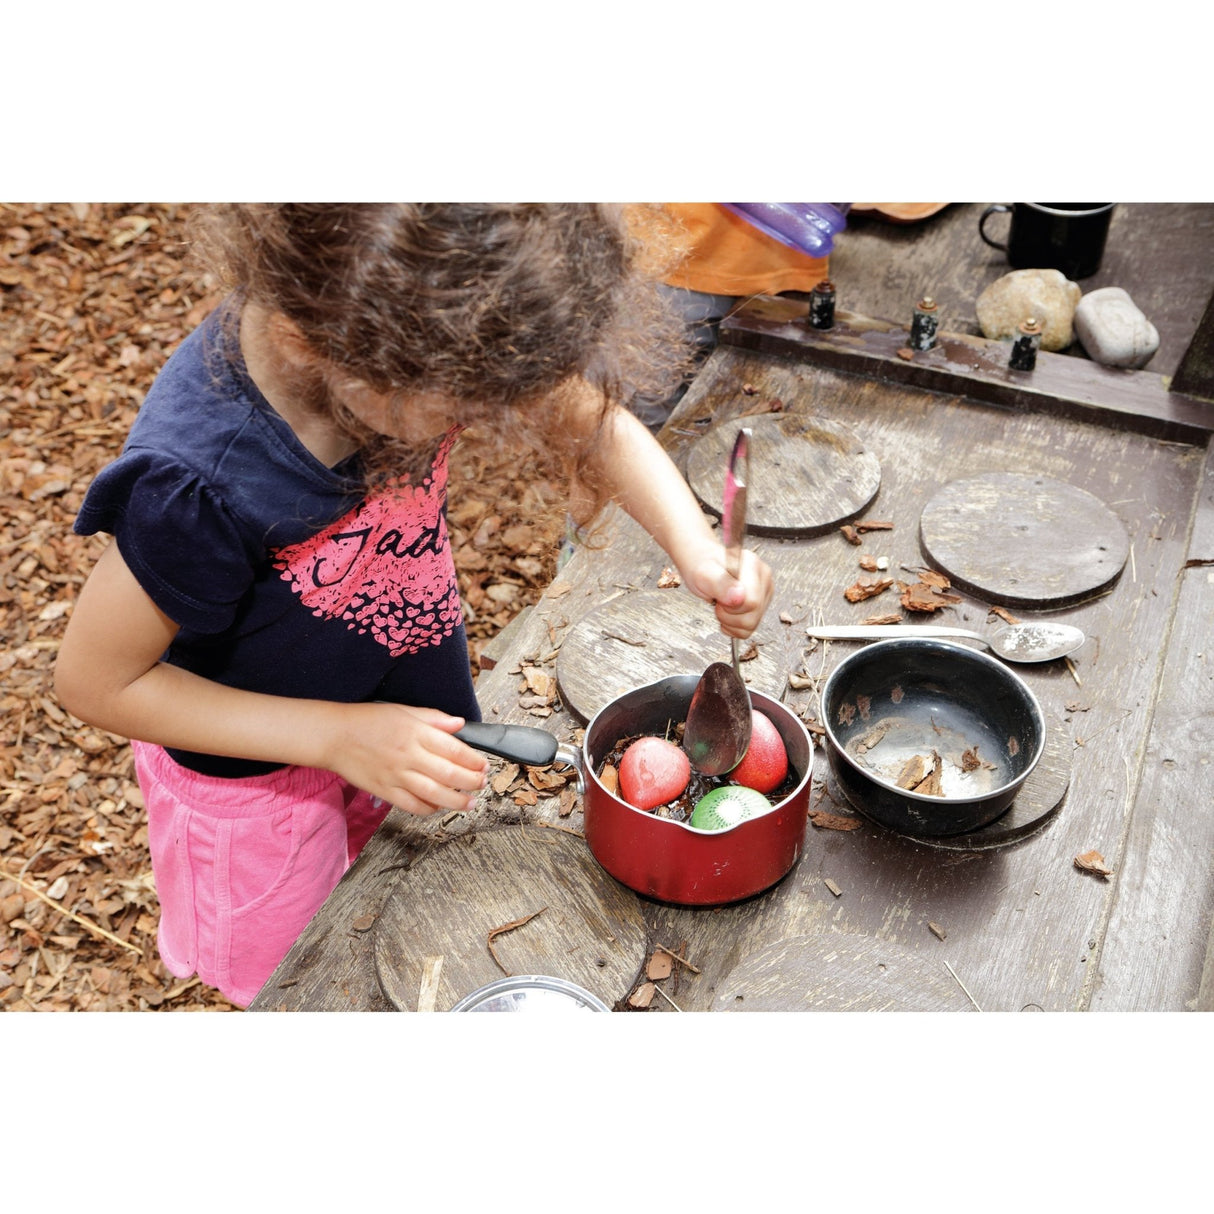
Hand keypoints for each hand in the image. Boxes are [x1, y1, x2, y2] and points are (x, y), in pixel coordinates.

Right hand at [323, 702, 489, 815]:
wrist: (334, 736)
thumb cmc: (368, 720)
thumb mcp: (403, 710)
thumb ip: (434, 718)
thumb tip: (460, 724)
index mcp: (415, 732)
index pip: (454, 749)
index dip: (473, 760)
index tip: (483, 765)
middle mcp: (408, 755)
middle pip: (448, 774)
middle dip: (471, 782)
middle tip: (482, 784)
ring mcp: (396, 776)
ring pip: (434, 794)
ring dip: (456, 801)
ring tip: (470, 802)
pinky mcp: (384, 791)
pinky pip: (411, 805)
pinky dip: (428, 808)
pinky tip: (438, 806)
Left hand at [683, 546, 773, 638]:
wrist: (702, 565)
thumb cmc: (702, 565)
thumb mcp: (704, 573)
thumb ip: (721, 584)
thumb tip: (739, 597)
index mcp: (752, 567)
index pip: (751, 602)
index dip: (731, 607)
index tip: (719, 597)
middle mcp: (762, 579)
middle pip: (753, 617)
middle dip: (729, 615)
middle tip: (719, 600)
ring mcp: (763, 593)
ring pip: (751, 625)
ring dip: (730, 621)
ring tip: (722, 605)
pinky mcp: (760, 606)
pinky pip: (748, 629)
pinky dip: (733, 626)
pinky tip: (727, 613)